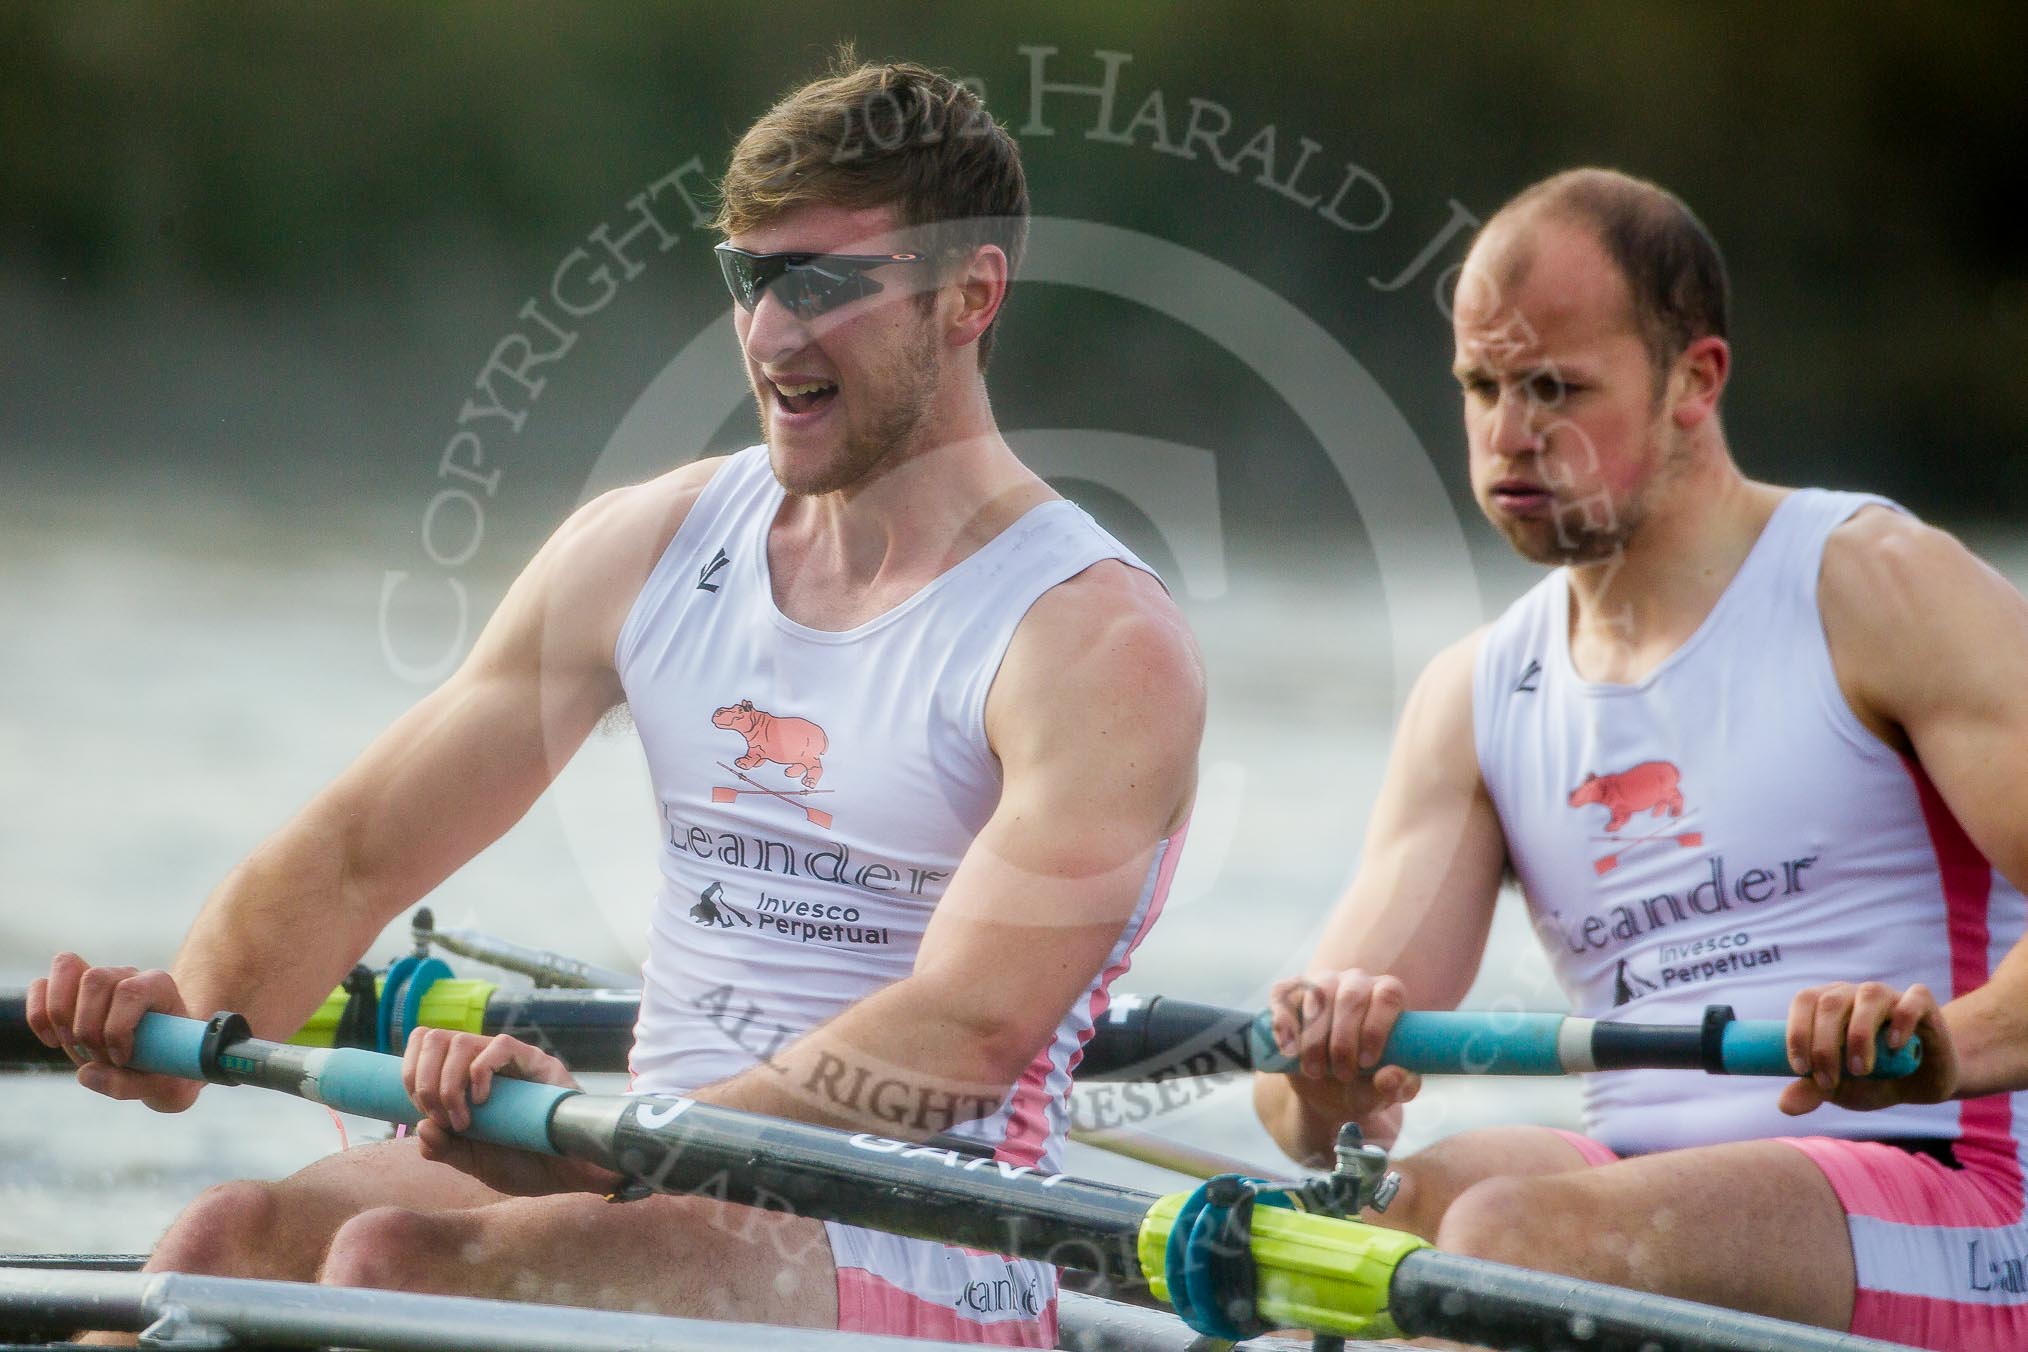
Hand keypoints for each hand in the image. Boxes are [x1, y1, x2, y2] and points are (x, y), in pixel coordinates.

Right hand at [24, 954, 201, 1112]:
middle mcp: (129, 975)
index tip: (123, 1059)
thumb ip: (127, 1085)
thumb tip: (85, 1074)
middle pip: (96, 979)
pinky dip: (38, 1015)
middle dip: (88, 1027)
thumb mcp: (161, 1088)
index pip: (131, 990)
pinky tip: (52, 1041)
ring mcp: (99, 979)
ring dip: (62, 1017)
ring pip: (67, 969)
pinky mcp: (70, 991)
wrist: (162, 1061)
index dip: (118, 1028)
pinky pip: (41, 985)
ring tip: (75, 1047)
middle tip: (100, 1058)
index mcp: (160, 988)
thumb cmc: (165, 1070)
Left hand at [402, 1029, 608, 1194]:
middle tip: (441, 1117)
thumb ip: (446, 1148)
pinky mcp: (536, 1062)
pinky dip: (480, 1072)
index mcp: (464, 1079)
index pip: (424, 1047)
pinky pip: (499, 1046)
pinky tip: (484, 1102)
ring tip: (464, 1120)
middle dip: (424, 1080)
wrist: (567, 1175)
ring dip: (449, 1084)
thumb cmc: (525, 1163)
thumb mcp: (474, 1161)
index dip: (410, 1074)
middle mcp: (484, 1062)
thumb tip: (422, 1127)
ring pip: (460, 1040)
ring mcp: (510, 1060)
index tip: (420, 1111)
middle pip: (435, 1038)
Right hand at [1265, 970, 1421, 1143]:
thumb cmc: (1362, 1085)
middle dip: (1344, 1040)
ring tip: (1315, 1071)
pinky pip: (1284, 995)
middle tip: (1342, 1075)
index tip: (1367, 1062)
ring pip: (1318, 994)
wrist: (1323, 1089)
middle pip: (1352, 996)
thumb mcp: (1383, 1093)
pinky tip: (1289, 1050)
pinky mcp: (1290, 992)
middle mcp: (1356, 982)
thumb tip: (1391, 1076)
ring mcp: (1321, 982)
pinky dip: (1285, 1023)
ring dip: (1315, 1038)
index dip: (1377, 1027)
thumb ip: (1397, 1088)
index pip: (1388, 995)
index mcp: (1388, 998)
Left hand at [1779, 981, 1958, 1115]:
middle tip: (1829, 1081)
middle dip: (1824, 1045)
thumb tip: (1784, 1105)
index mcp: (1827, 1004)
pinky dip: (1902, 1019)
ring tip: (1860, 1070)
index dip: (1797, 1032)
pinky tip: (1894, 1045)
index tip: (1800, 1070)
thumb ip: (1812, 1090)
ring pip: (1869, 996)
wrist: (1922, 1084)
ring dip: (1859, 1035)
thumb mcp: (1840, 1089)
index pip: (1804, 1001)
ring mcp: (1889, 995)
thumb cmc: (1873, 1080)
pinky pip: (1913, 1000)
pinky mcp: (1923, 1005)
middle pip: (1830, 1002)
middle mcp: (1855, 994)